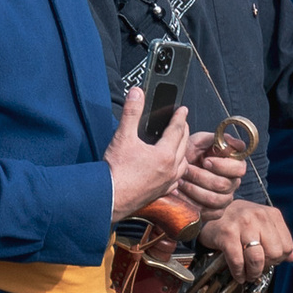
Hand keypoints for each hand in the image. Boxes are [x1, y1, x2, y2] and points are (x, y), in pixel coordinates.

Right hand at [105, 84, 192, 219]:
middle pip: (183, 145)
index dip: (180, 117)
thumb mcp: (123, 137)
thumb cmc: (115, 172)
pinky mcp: (160, 193)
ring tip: (179, 145)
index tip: (183, 109)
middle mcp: (170, 169)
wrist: (109, 198)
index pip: (177, 130)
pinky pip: (176, 180)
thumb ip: (131, 113)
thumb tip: (137, 93)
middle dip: (184, 131)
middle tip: (182, 123)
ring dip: (183, 152)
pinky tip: (172, 171)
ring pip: (183, 164)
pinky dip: (177, 172)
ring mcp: (166, 183)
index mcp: (164, 154)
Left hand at [175, 127, 252, 216]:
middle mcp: (233, 183)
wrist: (174, 171)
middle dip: (201, 177)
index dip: (222, 165)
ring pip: (214, 199)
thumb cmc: (189, 154)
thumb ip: (217, 139)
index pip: (239, 168)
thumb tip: (237, 143)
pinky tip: (180, 194)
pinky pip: (206, 211)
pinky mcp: (215, 212)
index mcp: (233, 165)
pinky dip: (190, 202)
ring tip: (181, 181)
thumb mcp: (199, 141)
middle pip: (224, 185)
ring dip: (193, 189)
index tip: (205, 160)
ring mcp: (225, 199)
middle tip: (186, 170)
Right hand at [194, 199, 292, 285]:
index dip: (278, 259)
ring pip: (257, 259)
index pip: (287, 246)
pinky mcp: (227, 233)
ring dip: (252, 272)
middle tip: (257, 267)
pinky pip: (238, 261)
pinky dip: (239, 273)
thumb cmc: (241, 222)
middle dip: (266, 265)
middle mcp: (259, 216)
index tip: (268, 260)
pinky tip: (238, 274)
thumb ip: (279, 240)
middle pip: (274, 253)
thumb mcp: (263, 225)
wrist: (214, 214)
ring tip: (248, 274)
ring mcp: (242, 223)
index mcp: (272, 214)